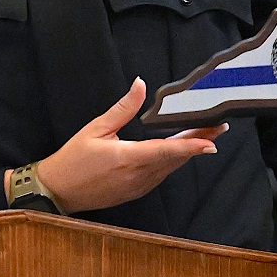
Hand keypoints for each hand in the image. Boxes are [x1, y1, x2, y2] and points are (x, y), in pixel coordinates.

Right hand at [32, 78, 225, 212]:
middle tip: (219, 127)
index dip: (191, 146)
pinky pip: (162, 175)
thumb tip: (139, 84)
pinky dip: (174, 161)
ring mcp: (139, 186)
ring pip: (171, 167)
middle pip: (176, 158)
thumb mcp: (96, 128)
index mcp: (128, 158)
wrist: (58, 191)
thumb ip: (122, 108)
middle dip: (199, 142)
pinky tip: (182, 150)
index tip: (211, 141)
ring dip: (188, 152)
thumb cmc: (73, 159)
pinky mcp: (137, 192)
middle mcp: (138, 176)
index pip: (167, 150)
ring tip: (206, 134)